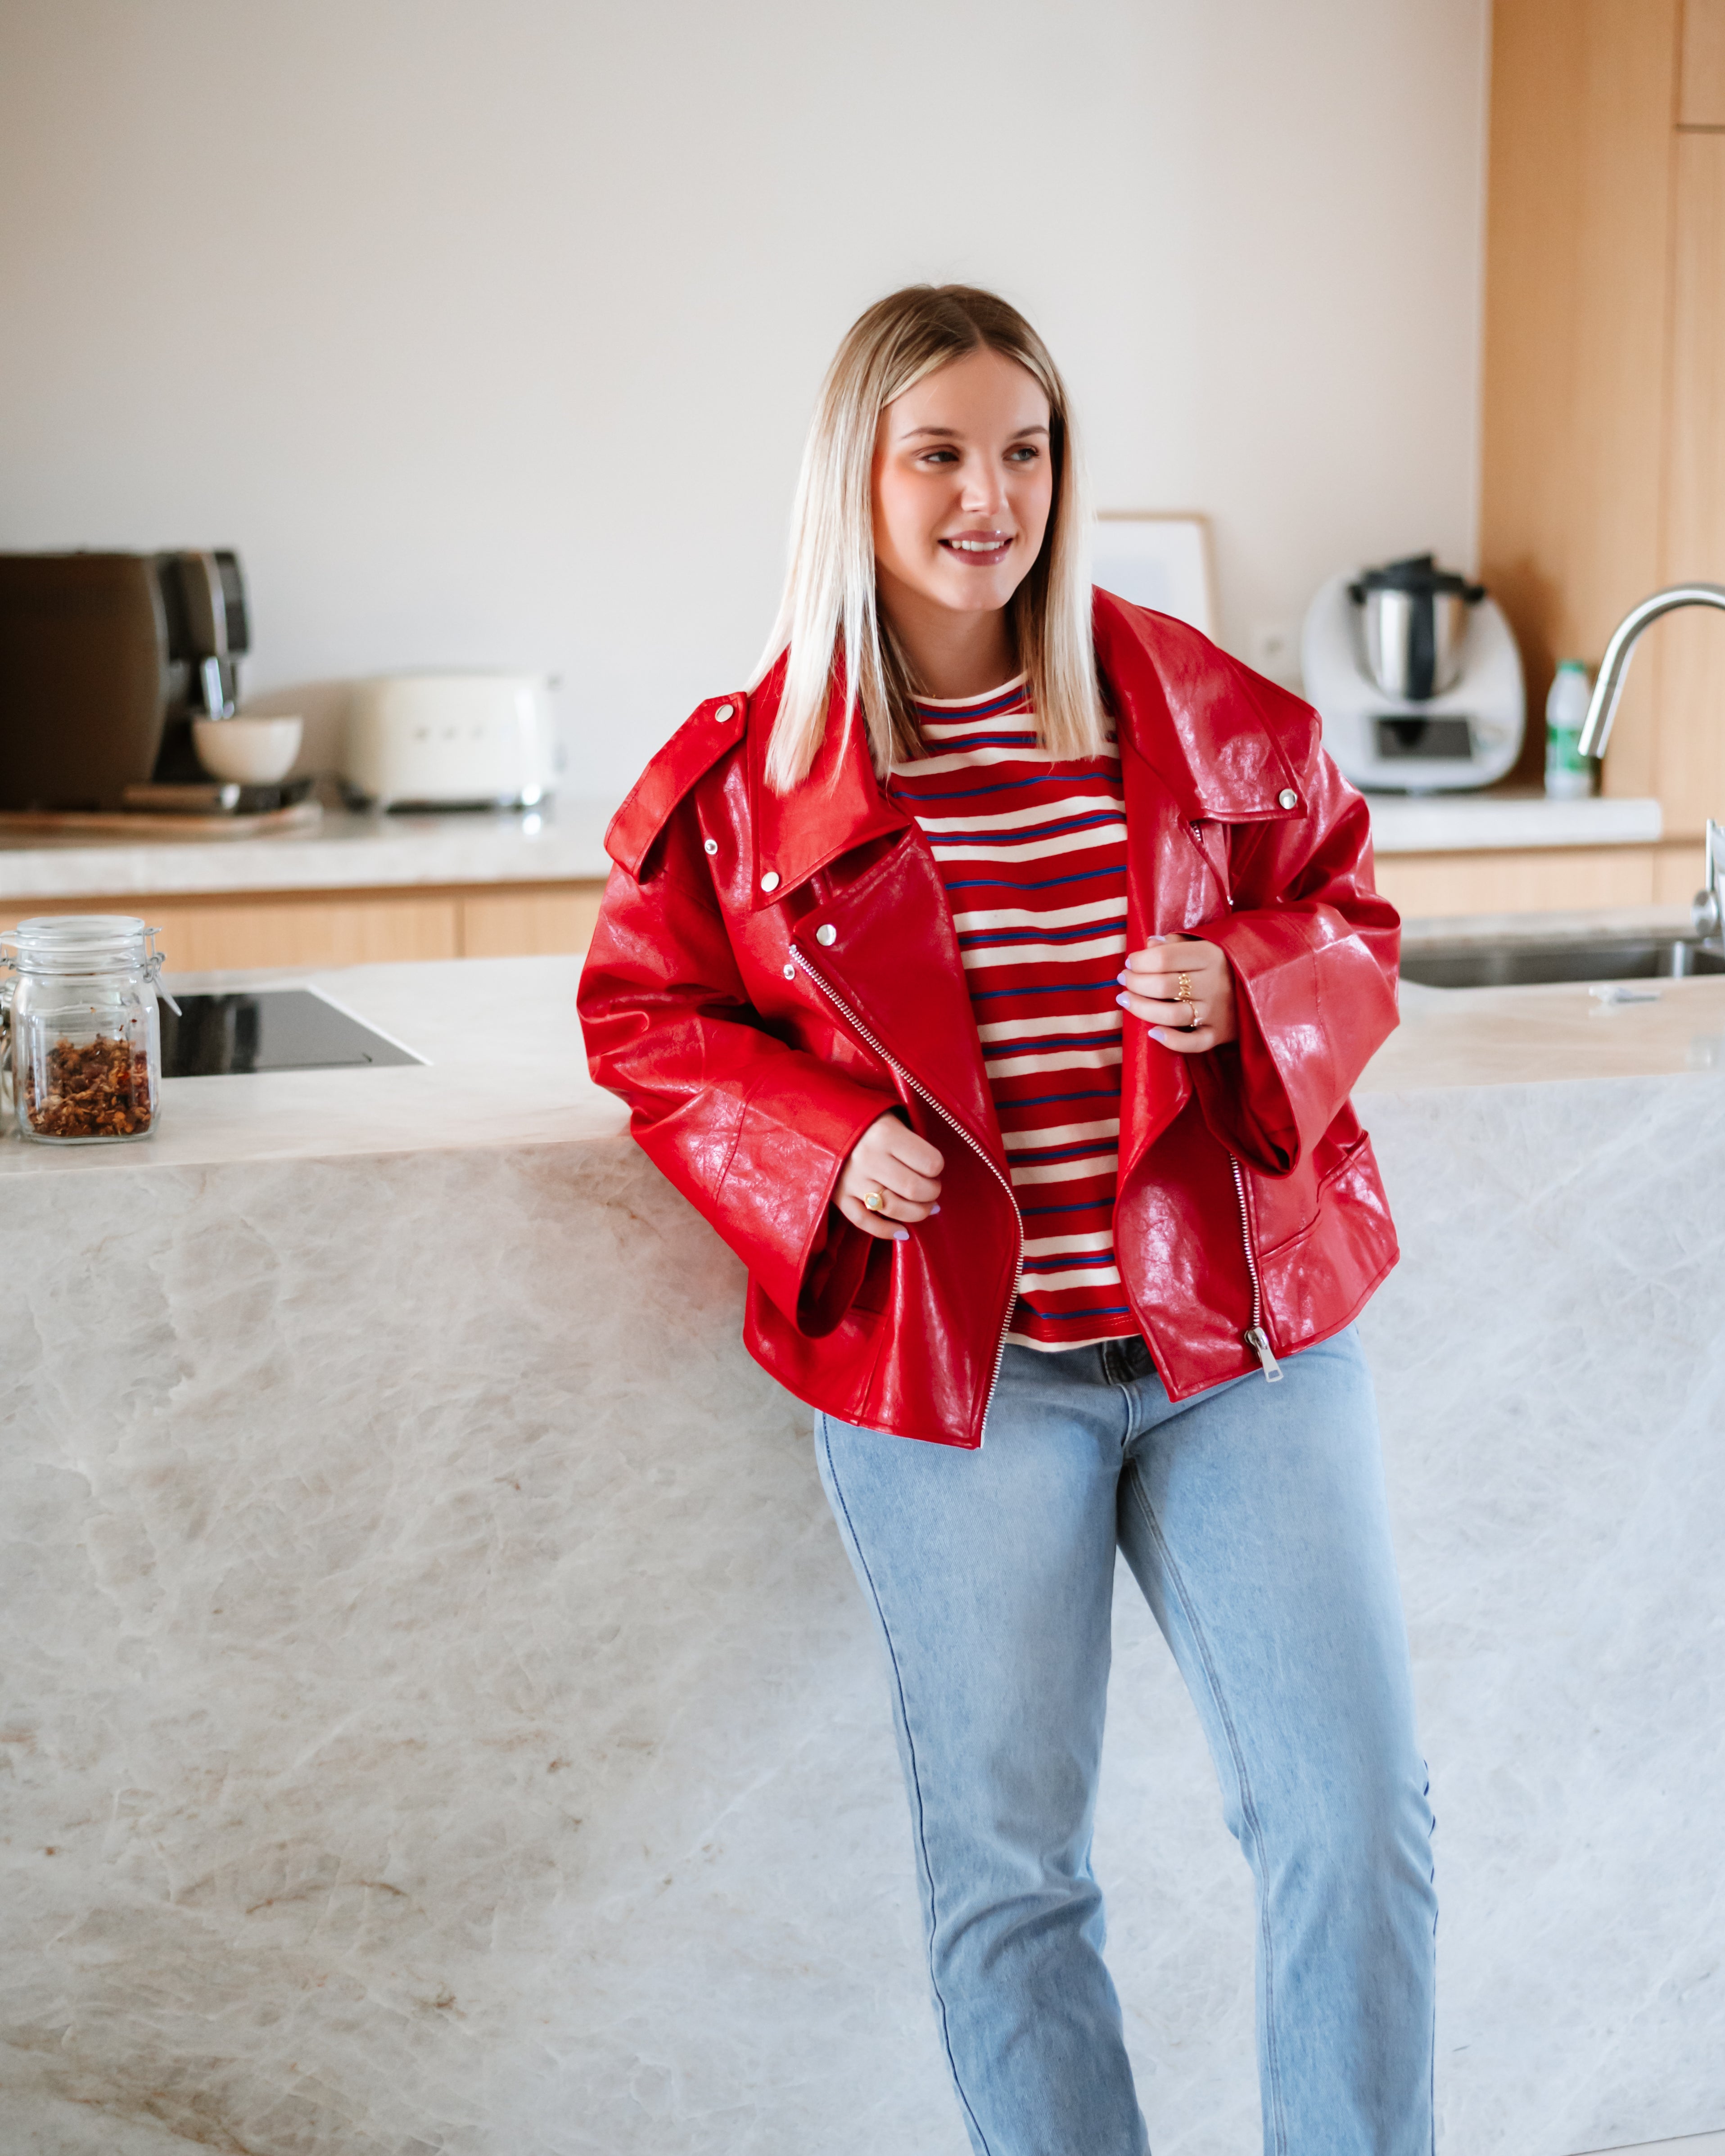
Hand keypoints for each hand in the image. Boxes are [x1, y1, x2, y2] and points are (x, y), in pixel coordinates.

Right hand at [836, 1114, 944, 1240]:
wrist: (823, 1121)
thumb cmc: (868, 1120)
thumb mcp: (893, 1118)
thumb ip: (913, 1143)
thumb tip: (934, 1177)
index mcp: (886, 1134)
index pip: (930, 1163)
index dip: (938, 1169)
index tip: (934, 1168)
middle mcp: (869, 1158)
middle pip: (914, 1189)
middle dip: (932, 1195)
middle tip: (932, 1190)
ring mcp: (852, 1179)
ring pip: (893, 1208)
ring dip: (916, 1213)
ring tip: (923, 1207)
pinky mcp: (839, 1195)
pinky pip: (865, 1222)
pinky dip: (886, 1231)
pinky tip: (902, 1231)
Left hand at [1117, 935, 1237, 1054]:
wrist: (1267, 986)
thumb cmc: (1227, 961)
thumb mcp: (1208, 943)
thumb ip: (1177, 942)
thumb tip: (1149, 944)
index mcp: (1211, 955)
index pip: (1164, 959)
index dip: (1139, 961)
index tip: (1130, 962)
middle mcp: (1215, 984)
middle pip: (1163, 986)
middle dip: (1135, 983)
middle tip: (1124, 979)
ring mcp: (1217, 1012)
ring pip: (1171, 1015)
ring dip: (1141, 1008)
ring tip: (1125, 1000)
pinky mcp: (1220, 1034)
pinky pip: (1193, 1043)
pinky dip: (1170, 1040)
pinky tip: (1152, 1032)